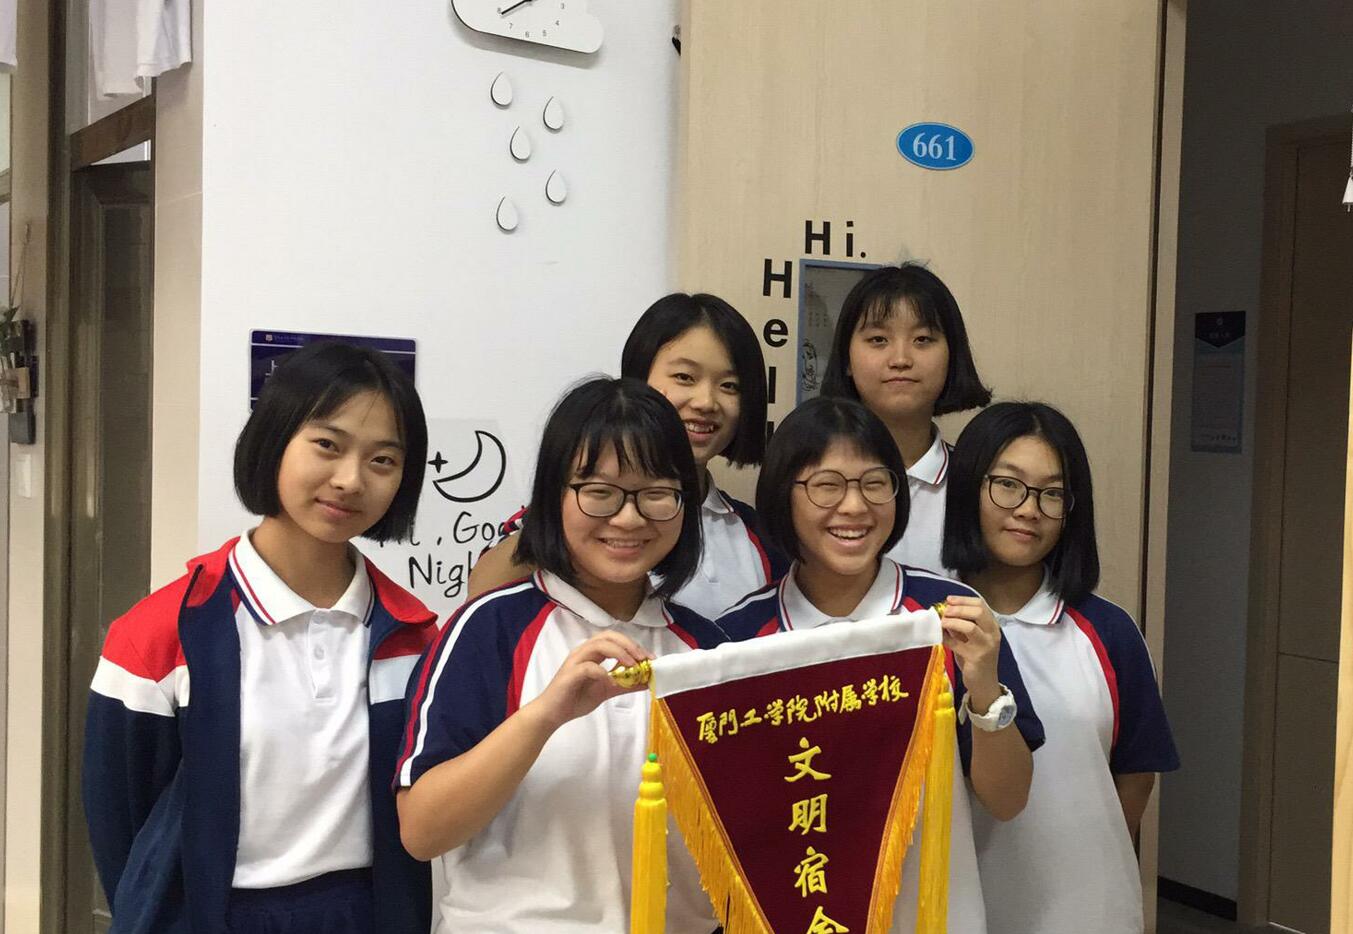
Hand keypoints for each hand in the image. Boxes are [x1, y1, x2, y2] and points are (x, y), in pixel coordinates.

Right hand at [530, 631, 652, 729]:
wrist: (552, 713)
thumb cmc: (575, 699)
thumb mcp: (606, 691)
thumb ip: (624, 685)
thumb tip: (646, 682)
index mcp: (592, 654)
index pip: (615, 639)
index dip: (634, 645)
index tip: (651, 658)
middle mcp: (584, 652)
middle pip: (608, 636)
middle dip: (629, 644)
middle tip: (643, 658)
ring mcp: (575, 661)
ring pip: (598, 645)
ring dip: (618, 652)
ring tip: (632, 665)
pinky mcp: (570, 673)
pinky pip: (588, 667)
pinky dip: (602, 672)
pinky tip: (611, 682)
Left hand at [940, 595, 1001, 710]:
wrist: (984, 683)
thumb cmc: (976, 657)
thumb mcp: (971, 638)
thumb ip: (962, 625)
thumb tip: (945, 611)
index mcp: (992, 626)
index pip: (981, 605)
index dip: (963, 600)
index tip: (949, 600)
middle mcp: (992, 634)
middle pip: (978, 612)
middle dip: (958, 608)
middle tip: (944, 611)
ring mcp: (986, 646)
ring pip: (970, 626)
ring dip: (952, 621)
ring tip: (942, 622)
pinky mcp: (976, 658)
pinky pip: (957, 644)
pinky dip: (946, 638)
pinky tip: (940, 637)